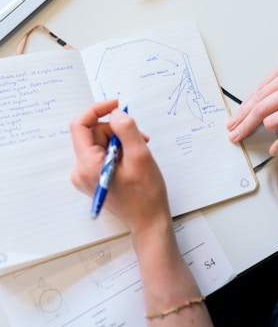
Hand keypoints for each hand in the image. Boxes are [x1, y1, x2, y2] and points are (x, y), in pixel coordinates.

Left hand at [70, 100, 170, 242]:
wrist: (148, 221)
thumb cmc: (145, 194)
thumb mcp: (140, 156)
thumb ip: (126, 129)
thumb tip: (116, 113)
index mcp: (88, 165)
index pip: (80, 125)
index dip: (97, 110)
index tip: (116, 105)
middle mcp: (81, 170)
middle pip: (93, 133)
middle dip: (116, 130)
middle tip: (139, 139)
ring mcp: (86, 175)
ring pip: (100, 142)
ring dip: (120, 141)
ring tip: (139, 152)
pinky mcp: (94, 177)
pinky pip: (102, 153)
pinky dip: (118, 150)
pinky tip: (133, 159)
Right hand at [226, 56, 277, 154]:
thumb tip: (274, 149)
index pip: (272, 121)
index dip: (267, 130)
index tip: (265, 132)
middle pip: (261, 107)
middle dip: (244, 122)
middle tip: (233, 132)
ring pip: (258, 94)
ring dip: (243, 110)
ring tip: (233, 121)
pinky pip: (262, 84)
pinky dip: (252, 96)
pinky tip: (245, 106)